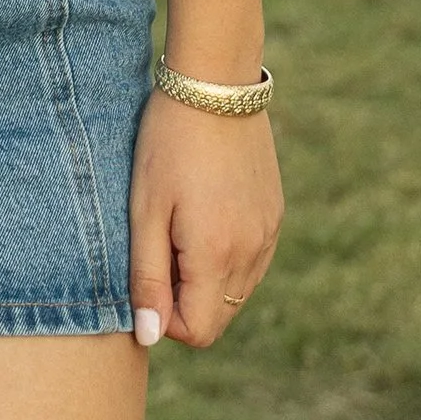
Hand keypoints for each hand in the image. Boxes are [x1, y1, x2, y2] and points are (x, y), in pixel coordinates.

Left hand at [129, 93, 282, 350]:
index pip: (198, 332)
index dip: (164, 317)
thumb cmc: (167, 143)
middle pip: (218, 315)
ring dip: (206, 277)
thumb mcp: (144, 209)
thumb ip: (147, 278)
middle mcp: (253, 252)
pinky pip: (252, 260)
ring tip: (181, 223)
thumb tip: (150, 337)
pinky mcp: (275, 214)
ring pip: (237, 290)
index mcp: (218, 255)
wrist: (215, 83)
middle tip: (160, 243)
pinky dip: (226, 254)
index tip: (147, 272)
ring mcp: (269, 233)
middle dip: (184, 298)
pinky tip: (204, 210)